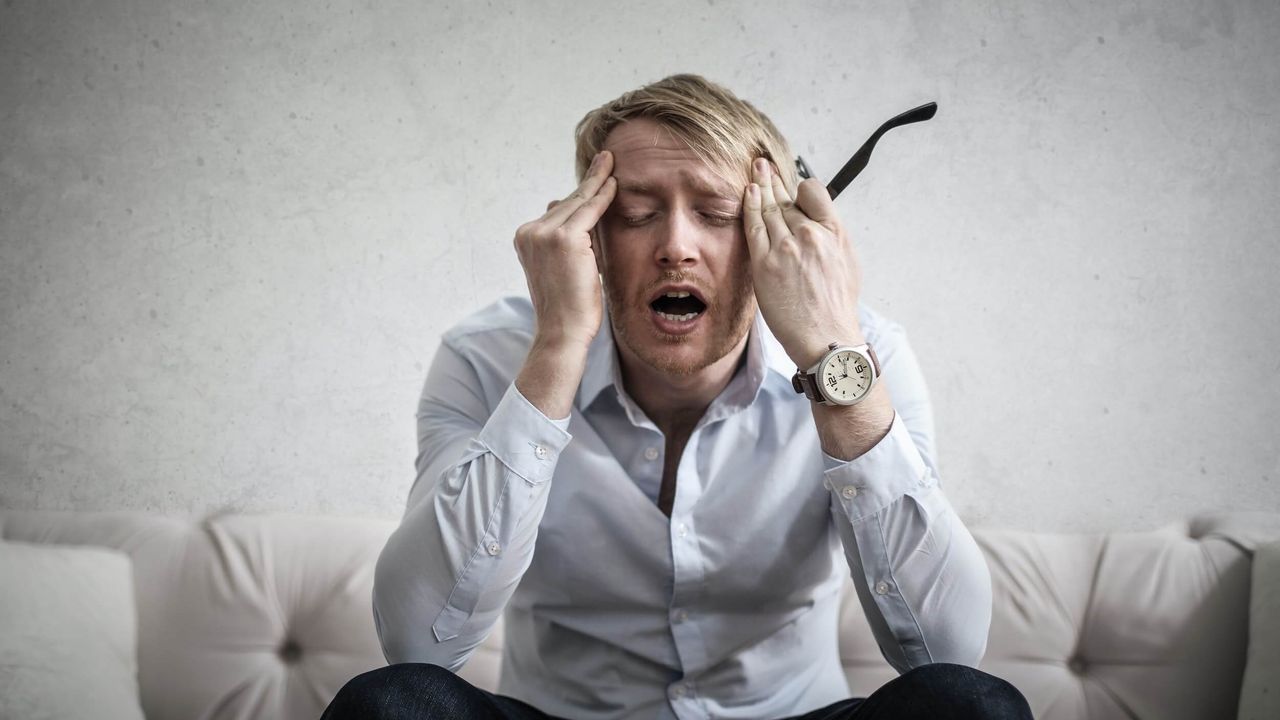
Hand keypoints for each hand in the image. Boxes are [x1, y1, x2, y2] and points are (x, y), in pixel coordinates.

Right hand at [513, 150, 616, 349]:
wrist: (563, 331)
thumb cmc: (568, 306)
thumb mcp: (562, 267)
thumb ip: (566, 239)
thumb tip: (561, 207)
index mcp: (526, 239)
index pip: (558, 211)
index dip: (577, 195)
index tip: (592, 177)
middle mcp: (530, 232)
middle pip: (567, 203)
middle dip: (588, 184)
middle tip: (605, 159)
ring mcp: (544, 234)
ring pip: (577, 204)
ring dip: (597, 183)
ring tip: (609, 162)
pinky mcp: (564, 239)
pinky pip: (589, 211)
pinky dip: (603, 196)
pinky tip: (614, 183)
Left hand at [742, 158, 863, 368]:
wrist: (826, 336)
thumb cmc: (837, 306)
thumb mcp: (847, 263)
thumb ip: (831, 237)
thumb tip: (818, 222)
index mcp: (832, 233)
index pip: (813, 193)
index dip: (801, 189)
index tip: (793, 188)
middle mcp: (809, 234)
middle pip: (786, 199)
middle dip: (773, 180)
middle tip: (763, 164)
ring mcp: (785, 248)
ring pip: (768, 208)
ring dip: (759, 187)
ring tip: (754, 171)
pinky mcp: (765, 263)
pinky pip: (754, 227)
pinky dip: (749, 206)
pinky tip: (747, 192)